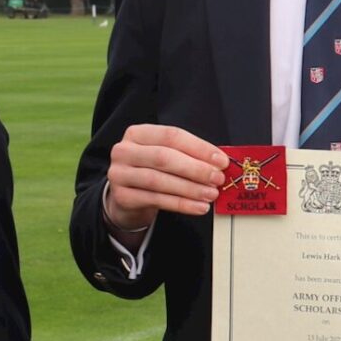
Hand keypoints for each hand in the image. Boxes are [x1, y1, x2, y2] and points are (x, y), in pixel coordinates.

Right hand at [104, 125, 226, 233]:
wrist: (126, 195)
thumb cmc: (150, 170)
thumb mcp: (165, 156)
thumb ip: (188, 155)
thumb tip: (218, 163)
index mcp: (138, 133)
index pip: (171, 136)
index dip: (199, 148)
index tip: (220, 160)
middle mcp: (125, 151)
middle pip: (164, 157)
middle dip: (195, 169)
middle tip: (217, 178)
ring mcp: (120, 174)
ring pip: (159, 181)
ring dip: (190, 188)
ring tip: (210, 194)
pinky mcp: (122, 197)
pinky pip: (156, 200)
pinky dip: (181, 204)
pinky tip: (198, 206)